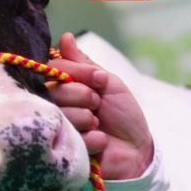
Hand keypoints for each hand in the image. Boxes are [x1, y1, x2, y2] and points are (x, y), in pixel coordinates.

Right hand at [48, 33, 155, 180]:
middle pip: (54, 92)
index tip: (99, 79)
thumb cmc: (123, 115)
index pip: (53, 70)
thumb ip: (83, 64)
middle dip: (83, 96)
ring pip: (62, 115)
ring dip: (88, 119)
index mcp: (65, 89)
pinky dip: (94, 139)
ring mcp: (58, 131)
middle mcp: (56, 108)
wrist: (138, 149)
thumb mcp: (108, 83)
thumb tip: (66, 37)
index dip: (76, 73)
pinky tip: (102, 142)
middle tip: (98, 105)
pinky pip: (73, 138)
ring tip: (99, 125)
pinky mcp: (64, 154)